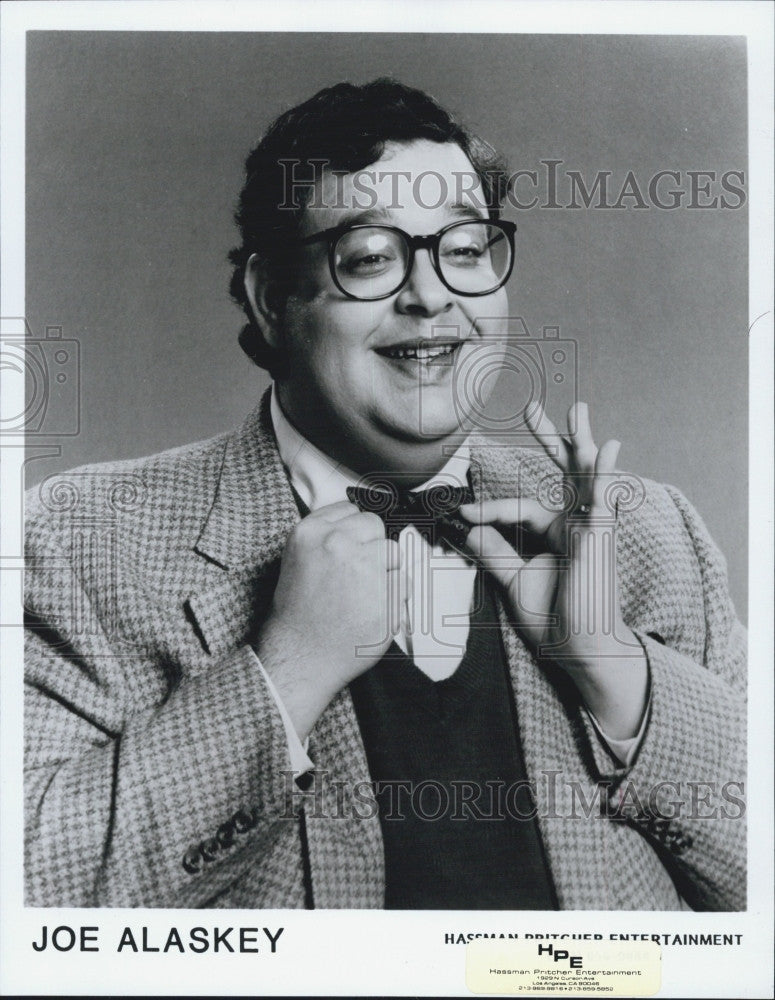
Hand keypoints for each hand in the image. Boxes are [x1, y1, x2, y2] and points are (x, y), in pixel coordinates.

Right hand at [255, 501, 400, 740]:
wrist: (300, 655)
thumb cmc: (298, 614)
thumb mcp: (298, 559)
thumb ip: (325, 536)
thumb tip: (356, 525)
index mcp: (311, 533)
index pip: (351, 510)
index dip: (354, 532)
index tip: (352, 548)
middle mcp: (337, 545)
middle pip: (375, 526)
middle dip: (372, 547)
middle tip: (359, 573)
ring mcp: (363, 569)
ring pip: (395, 552)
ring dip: (387, 570)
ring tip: (365, 593)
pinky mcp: (385, 595)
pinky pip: (404, 582)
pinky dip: (395, 597)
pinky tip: (373, 608)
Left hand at [460, 402, 647, 739]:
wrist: (578, 647)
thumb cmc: (554, 619)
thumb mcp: (513, 580)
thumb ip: (493, 552)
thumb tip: (466, 527)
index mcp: (554, 533)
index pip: (517, 507)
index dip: (488, 509)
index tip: (462, 513)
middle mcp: (573, 524)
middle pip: (561, 473)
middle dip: (548, 440)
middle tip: (532, 407)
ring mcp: (589, 528)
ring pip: (583, 477)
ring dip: (579, 443)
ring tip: (578, 411)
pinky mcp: (599, 537)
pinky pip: (602, 499)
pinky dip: (603, 474)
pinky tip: (608, 448)